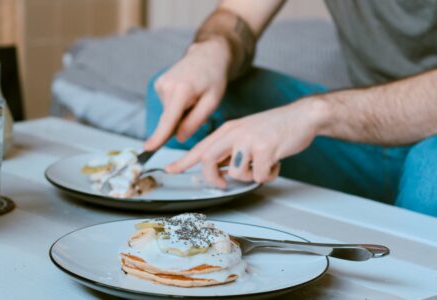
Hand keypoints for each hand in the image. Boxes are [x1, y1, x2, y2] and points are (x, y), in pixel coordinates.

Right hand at [144, 38, 230, 150]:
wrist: (207, 55)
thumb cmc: (213, 78)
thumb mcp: (212, 101)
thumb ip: (195, 121)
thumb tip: (179, 137)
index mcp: (182, 90)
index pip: (168, 119)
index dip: (158, 136)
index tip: (148, 148)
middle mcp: (166, 86)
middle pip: (170, 119)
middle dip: (182, 121)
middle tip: (198, 106)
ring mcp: (160, 84)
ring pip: (169, 113)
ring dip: (181, 112)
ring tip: (194, 96)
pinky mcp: (158, 84)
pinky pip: (168, 105)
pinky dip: (177, 105)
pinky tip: (187, 93)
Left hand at [166, 98, 328, 187]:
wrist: (302, 116)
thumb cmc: (275, 128)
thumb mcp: (246, 133)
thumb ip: (231, 150)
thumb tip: (220, 171)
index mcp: (228, 129)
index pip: (200, 147)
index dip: (183, 161)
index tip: (170, 169)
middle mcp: (234, 132)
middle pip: (207, 160)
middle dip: (213, 178)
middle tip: (222, 183)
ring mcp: (249, 140)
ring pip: (236, 173)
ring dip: (250, 176)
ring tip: (263, 164)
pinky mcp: (265, 148)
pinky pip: (259, 176)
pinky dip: (268, 175)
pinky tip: (275, 162)